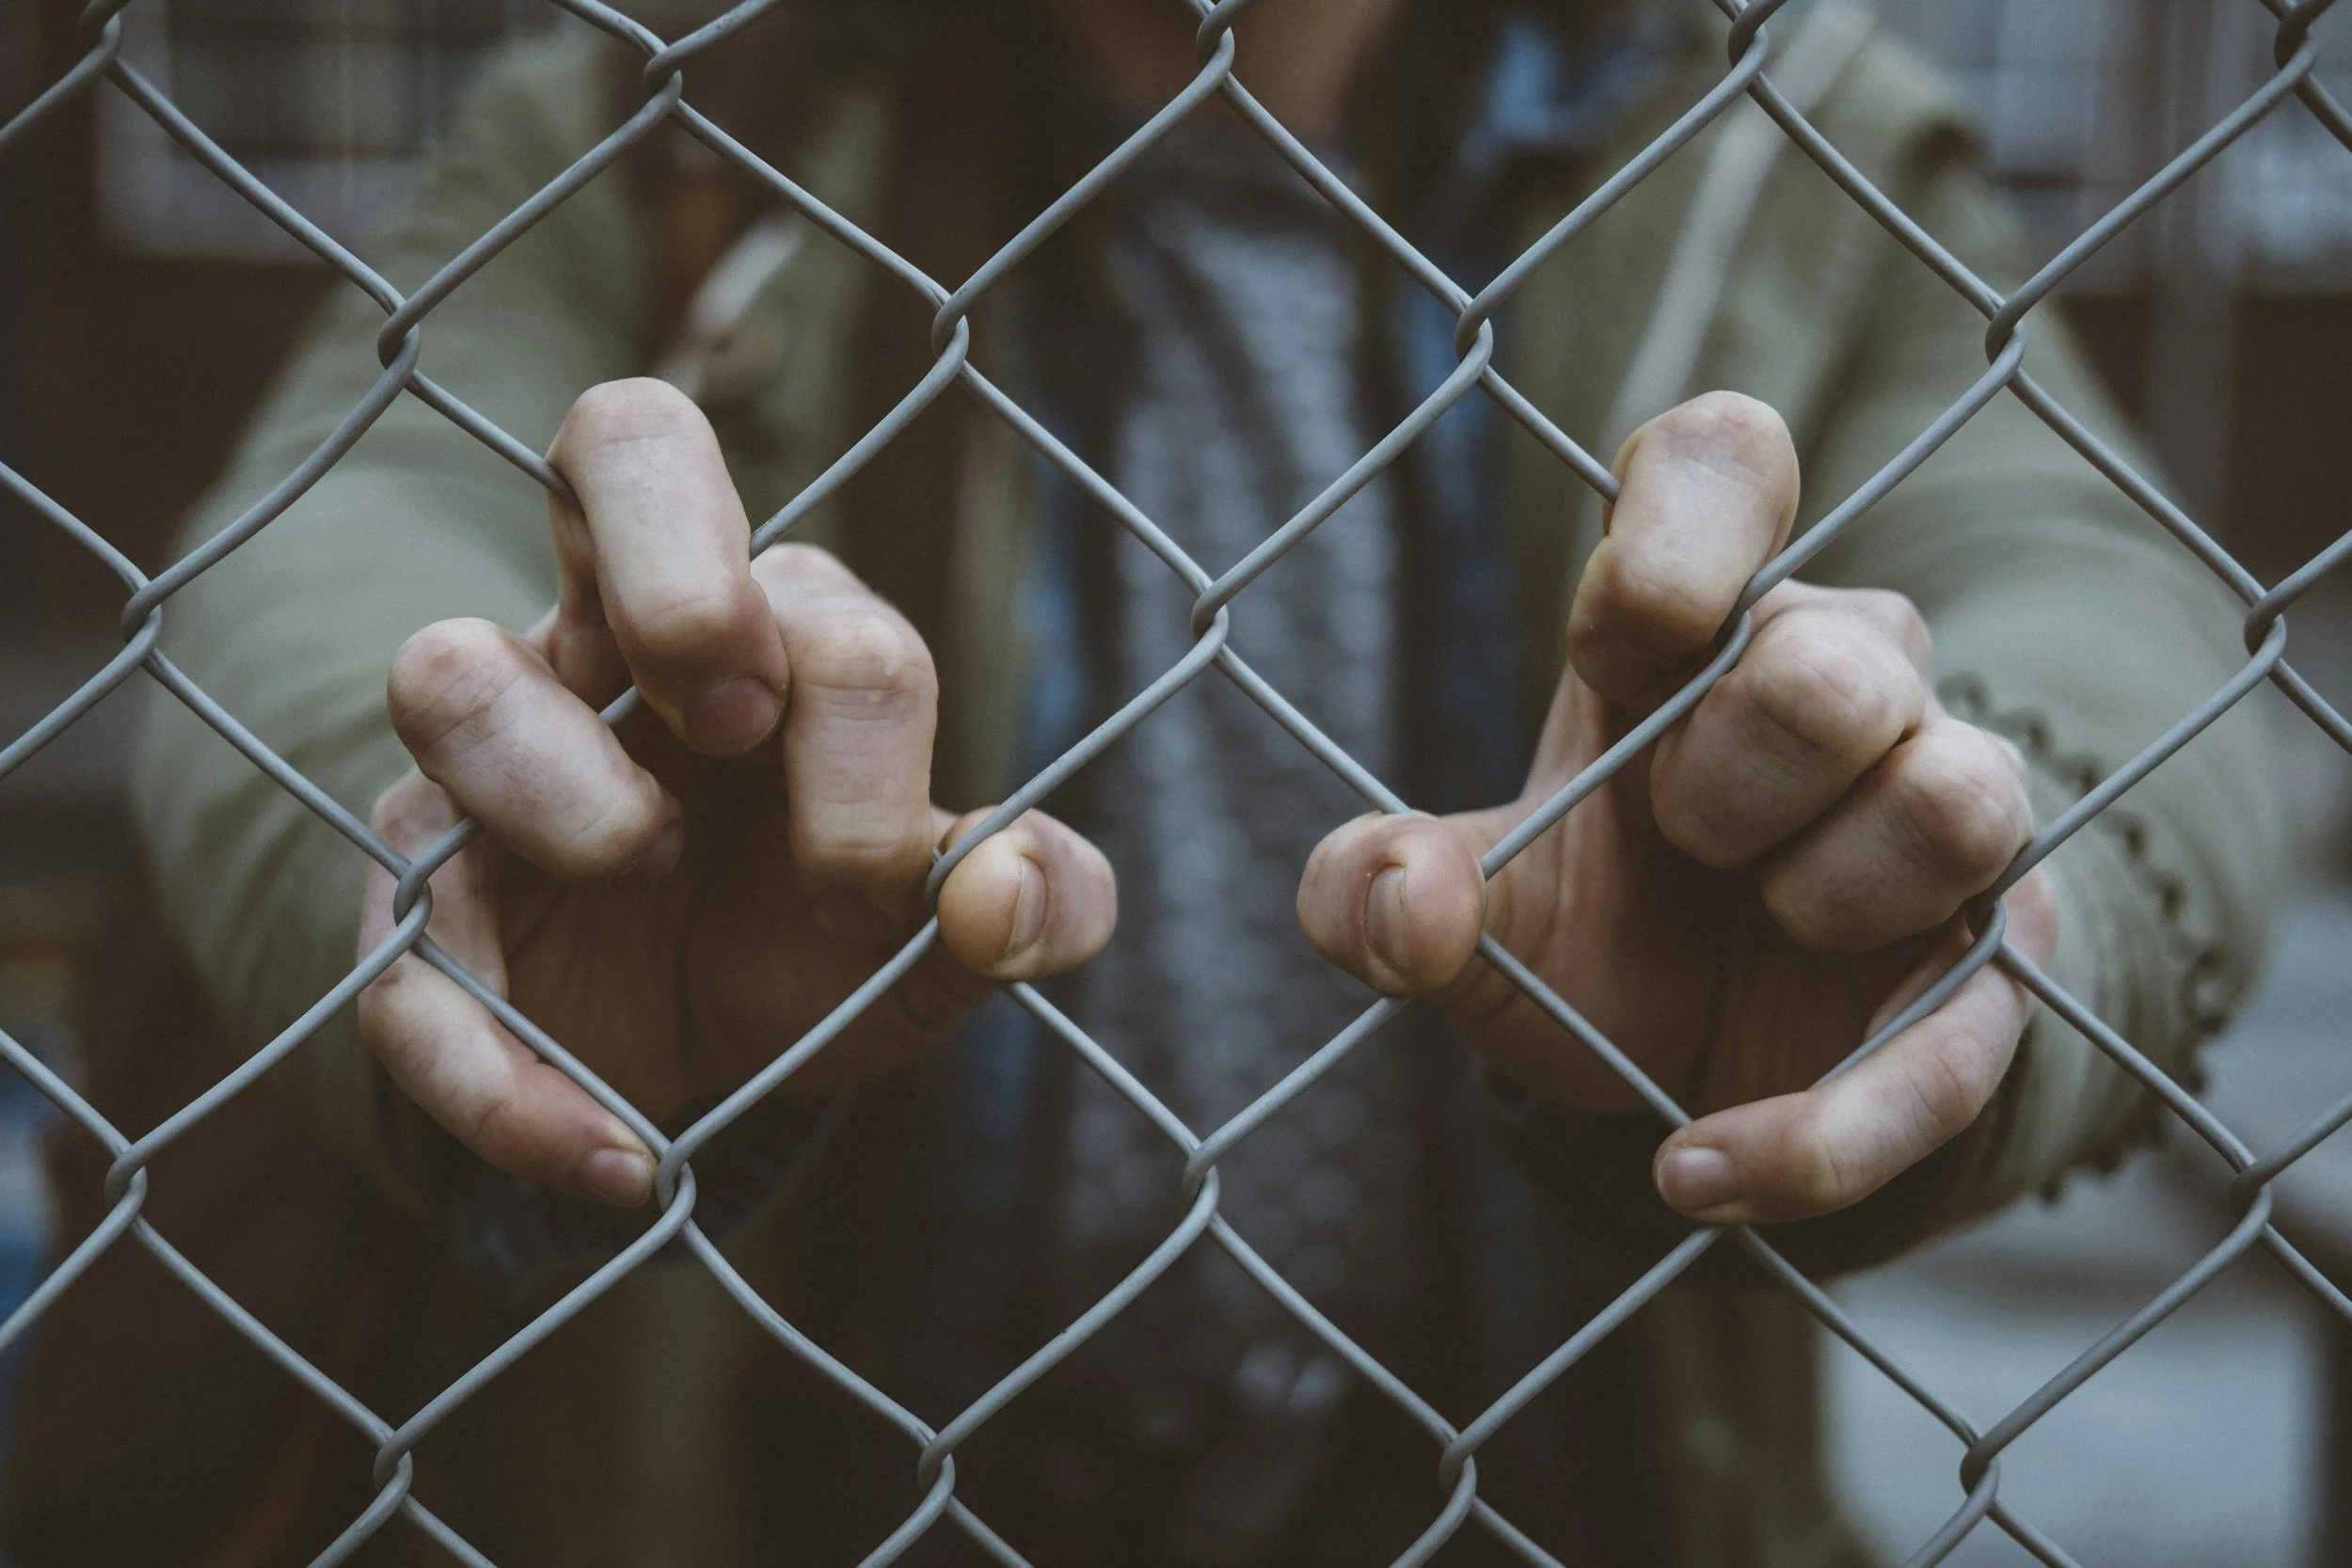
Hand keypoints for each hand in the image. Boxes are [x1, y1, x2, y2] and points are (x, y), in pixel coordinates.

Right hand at [357, 380, 1115, 1206]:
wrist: (683, 1069)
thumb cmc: (814, 944)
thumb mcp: (942, 941)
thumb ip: (1032, 905)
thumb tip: (1015, 885)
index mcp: (778, 633)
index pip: (820, 599)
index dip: (860, 729)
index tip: (876, 881)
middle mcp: (624, 642)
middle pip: (624, 441)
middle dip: (682, 566)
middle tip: (734, 714)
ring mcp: (499, 756)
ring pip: (447, 669)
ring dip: (556, 779)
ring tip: (644, 871)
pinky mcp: (418, 896)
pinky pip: (400, 949)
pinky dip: (500, 1072)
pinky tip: (618, 1159)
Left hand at [1297, 392, 2056, 1226]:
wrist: (1691, 1074)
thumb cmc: (1593, 926)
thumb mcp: (1464, 915)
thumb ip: (1377, 889)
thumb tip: (1398, 891)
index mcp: (1689, 629)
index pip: (1726, 465)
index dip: (1692, 516)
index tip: (1637, 620)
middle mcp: (1837, 681)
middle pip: (1840, 651)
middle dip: (1732, 764)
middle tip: (1679, 833)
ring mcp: (1937, 809)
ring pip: (1955, 791)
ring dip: (1825, 889)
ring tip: (1756, 926)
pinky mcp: (1991, 962)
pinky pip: (1962, 1033)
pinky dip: (1823, 1124)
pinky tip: (1698, 1168)